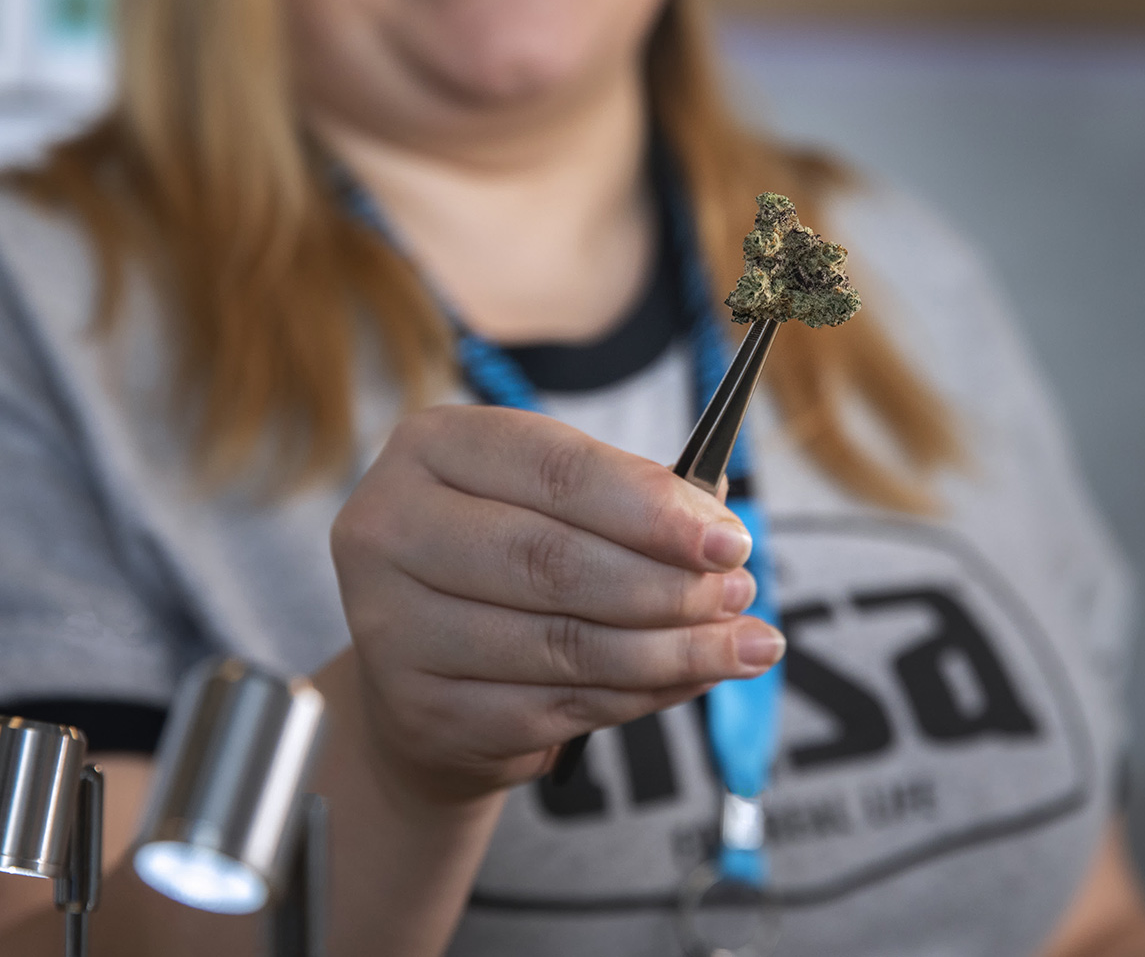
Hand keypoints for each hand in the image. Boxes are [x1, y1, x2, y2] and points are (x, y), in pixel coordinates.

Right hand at [332, 405, 781, 801]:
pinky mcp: (421, 710)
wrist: (424, 672)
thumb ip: (633, 505)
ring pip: (561, 643)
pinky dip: (636, 697)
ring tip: (738, 646)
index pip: (556, 471)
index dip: (653, 508)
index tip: (729, 539)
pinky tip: (685, 681)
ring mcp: (392, 626)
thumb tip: (722, 528)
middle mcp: (390, 529)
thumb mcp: (559, 505)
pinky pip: (554, 707)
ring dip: (670, 650)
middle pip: (554, 560)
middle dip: (667, 585)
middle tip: (739, 596)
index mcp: (433, 448)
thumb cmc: (508, 562)